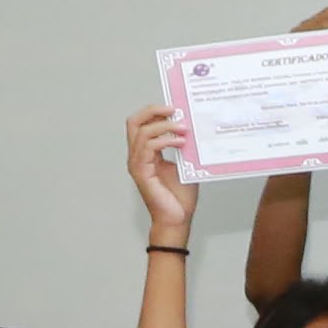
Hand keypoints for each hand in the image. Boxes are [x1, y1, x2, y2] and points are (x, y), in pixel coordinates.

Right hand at [123, 106, 196, 238]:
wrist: (177, 218)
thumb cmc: (179, 196)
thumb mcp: (185, 164)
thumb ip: (183, 147)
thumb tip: (193, 127)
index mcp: (145, 152)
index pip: (141, 123)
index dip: (154, 111)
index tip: (174, 108)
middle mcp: (137, 156)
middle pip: (134, 121)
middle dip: (153, 110)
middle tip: (173, 110)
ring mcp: (137, 164)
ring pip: (143, 132)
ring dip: (165, 126)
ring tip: (183, 128)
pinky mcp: (141, 172)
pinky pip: (148, 147)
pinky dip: (166, 140)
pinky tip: (181, 142)